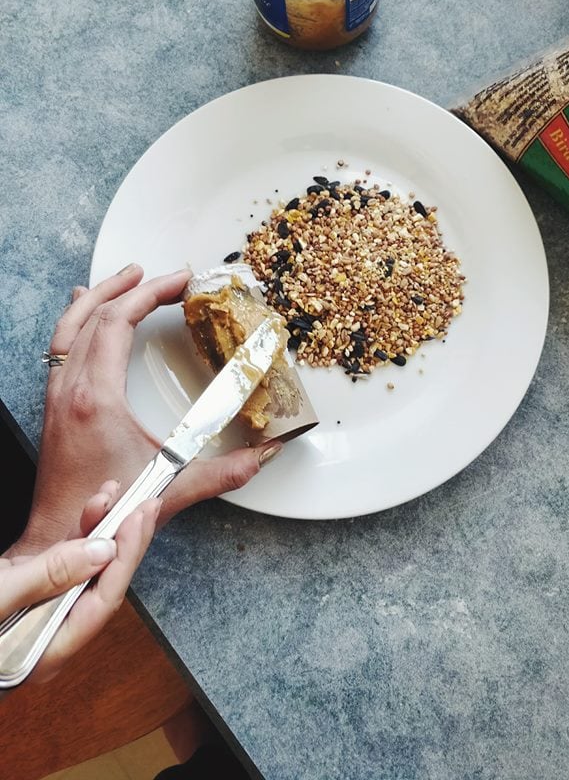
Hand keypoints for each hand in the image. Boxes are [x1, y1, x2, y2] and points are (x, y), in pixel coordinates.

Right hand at [1, 483, 160, 683]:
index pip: (102, 602)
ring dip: (99, 530)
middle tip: (144, 500)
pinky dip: (73, 535)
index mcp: (44, 652)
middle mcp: (46, 636)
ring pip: (81, 570)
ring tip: (113, 494)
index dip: (126, 556)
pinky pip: (58, 564)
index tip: (140, 517)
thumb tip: (101, 552)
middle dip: (122, 539)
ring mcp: (35, 614)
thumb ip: (47, 578)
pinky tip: (89, 511)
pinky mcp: (21, 593)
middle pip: (99, 584)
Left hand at [12, 264, 280, 556]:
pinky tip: (86, 311)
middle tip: (164, 274)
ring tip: (127, 276)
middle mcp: (71, 389)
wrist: (59, 540)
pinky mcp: (54, 406)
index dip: (151, 294)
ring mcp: (57, 395)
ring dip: (100, 295)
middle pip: (95, 314)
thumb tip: (267, 454)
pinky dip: (78, 320)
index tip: (181, 282)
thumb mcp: (173, 490)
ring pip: (71, 326)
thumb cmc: (109, 514)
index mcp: (96, 398)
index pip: (119, 322)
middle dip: (132, 286)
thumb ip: (225, 472)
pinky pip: (61, 345)